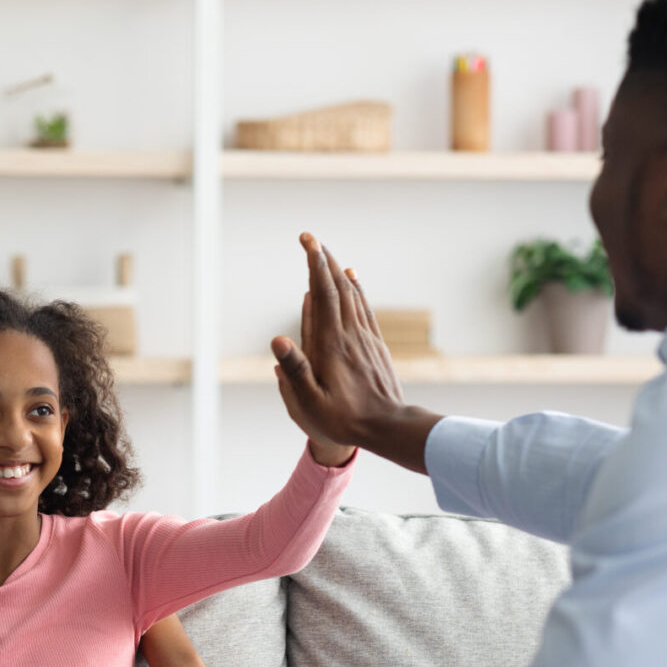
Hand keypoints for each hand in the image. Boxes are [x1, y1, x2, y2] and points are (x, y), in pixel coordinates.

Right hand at [273, 234, 432, 472]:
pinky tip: (352, 280)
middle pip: (338, 287)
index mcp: (332, 344)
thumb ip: (295, 371)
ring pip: (352, 295)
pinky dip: (356, 289)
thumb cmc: (344, 420)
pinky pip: (364, 308)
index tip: (307, 241)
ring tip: (326, 253)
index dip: (315, 265)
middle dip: (324, 260)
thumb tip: (277, 340)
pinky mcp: (375, 345)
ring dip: (338, 271)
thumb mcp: (311, 404)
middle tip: (311, 238)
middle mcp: (351, 334)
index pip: (323, 294)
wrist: (389, 428)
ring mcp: (365, 338)